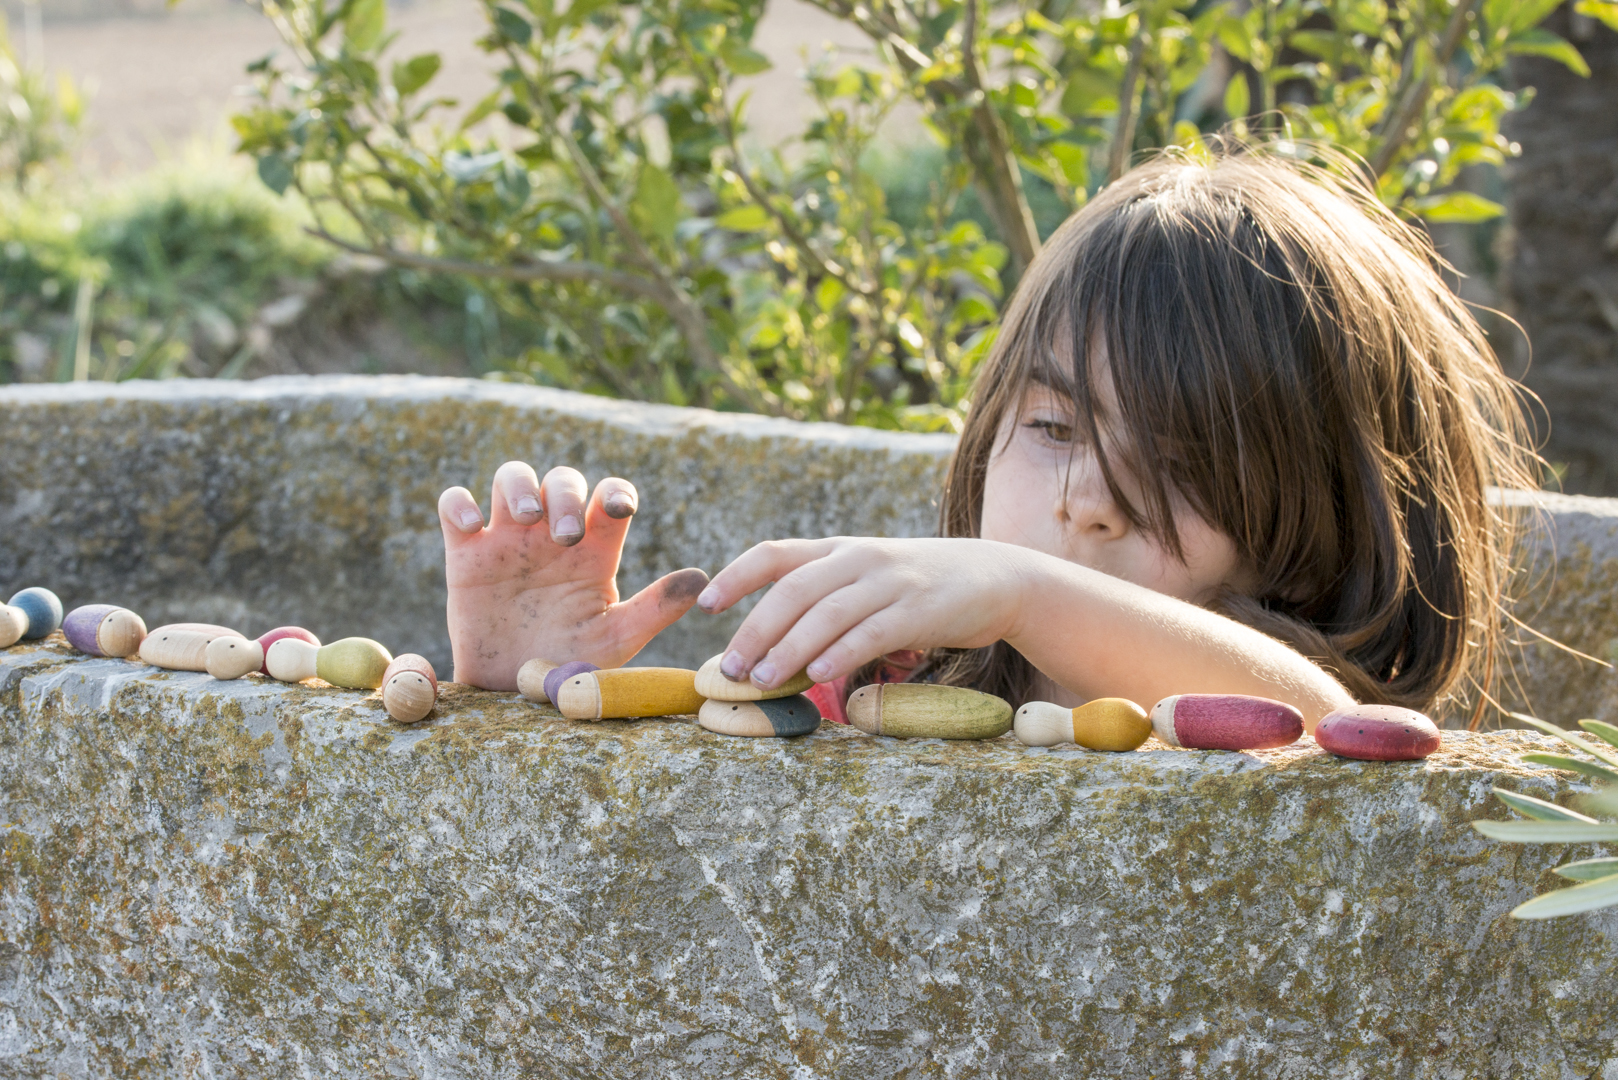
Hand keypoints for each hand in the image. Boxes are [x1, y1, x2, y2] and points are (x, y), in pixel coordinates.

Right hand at [439, 462, 708, 689]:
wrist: (513, 699)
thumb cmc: (571, 667)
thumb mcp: (617, 640)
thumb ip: (656, 608)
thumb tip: (700, 580)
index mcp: (593, 551)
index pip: (608, 497)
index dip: (616, 490)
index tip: (619, 509)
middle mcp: (551, 538)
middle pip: (561, 480)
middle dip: (565, 495)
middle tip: (565, 537)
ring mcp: (507, 543)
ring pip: (511, 477)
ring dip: (518, 485)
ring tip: (523, 519)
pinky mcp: (465, 556)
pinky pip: (454, 506)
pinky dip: (459, 504)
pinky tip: (472, 528)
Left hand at [695, 537, 1029, 690]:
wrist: (995, 578)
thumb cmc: (920, 590)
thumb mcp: (869, 579)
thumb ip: (827, 601)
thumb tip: (773, 650)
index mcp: (839, 550)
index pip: (775, 554)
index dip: (736, 577)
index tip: (705, 605)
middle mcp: (858, 559)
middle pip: (793, 589)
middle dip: (756, 628)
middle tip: (731, 667)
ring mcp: (890, 582)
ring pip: (827, 612)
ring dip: (789, 648)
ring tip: (762, 679)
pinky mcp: (920, 609)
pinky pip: (872, 631)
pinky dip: (842, 653)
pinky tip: (819, 675)